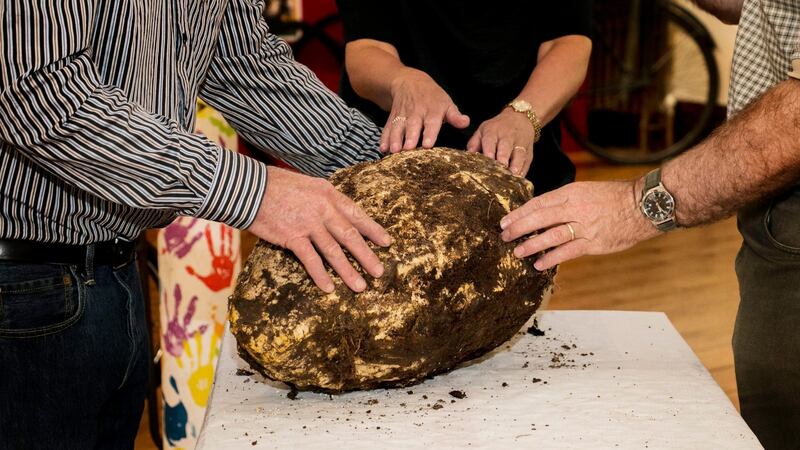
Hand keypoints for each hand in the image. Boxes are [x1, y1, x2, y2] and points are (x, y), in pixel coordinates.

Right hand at [247, 166, 392, 292]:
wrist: (248, 187)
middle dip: (367, 255)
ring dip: (348, 271)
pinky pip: (310, 260)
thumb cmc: (276, 184)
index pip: (356, 214)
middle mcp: (323, 209)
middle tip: (379, 272)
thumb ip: (324, 199)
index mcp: (329, 194)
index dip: (373, 230)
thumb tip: (337, 213)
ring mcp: (308, 224)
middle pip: (350, 236)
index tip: (387, 242)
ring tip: (360, 286)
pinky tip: (329, 288)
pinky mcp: (292, 237)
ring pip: (334, 251)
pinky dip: (320, 275)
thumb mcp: (308, 184)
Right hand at [382, 68, 469, 152]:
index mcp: (432, 110)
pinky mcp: (393, 118)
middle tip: (408, 149)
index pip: (432, 122)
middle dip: (410, 137)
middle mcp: (416, 112)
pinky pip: (388, 127)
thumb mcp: (446, 103)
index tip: (428, 144)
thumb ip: (455, 115)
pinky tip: (383, 149)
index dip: (430, 133)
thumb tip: (465, 122)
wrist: (410, 82)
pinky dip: (384, 138)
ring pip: (398, 127)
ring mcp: (403, 115)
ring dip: (395, 139)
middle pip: (412, 125)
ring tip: (394, 151)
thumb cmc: (433, 97)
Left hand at [466, 108, 533, 176]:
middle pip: (505, 149)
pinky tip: (519, 180)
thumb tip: (467, 157)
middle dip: (502, 161)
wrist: (520, 118)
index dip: (489, 153)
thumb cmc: (497, 128)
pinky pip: (527, 162)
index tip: (487, 163)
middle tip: (499, 173)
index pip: (490, 142)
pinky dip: (523, 170)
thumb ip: (474, 144)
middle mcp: (507, 137)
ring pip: (519, 155)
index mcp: (493, 132)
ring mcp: (520, 144)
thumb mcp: (483, 130)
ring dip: (516, 167)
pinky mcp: (529, 152)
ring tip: (511, 177)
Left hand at [499, 180, 660, 269]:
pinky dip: (551, 258)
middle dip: (519, 227)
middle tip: (504, 235)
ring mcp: (584, 226)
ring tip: (517, 251)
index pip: (539, 202)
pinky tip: (539, 264)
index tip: (506, 220)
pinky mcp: (593, 243)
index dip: (520, 212)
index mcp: (571, 192)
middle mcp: (575, 208)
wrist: (643, 205)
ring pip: (551, 235)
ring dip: (531, 244)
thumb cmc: (614, 197)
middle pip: (540, 217)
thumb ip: (565, 201)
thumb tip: (542, 212)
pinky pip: (568, 252)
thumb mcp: (586, 190)